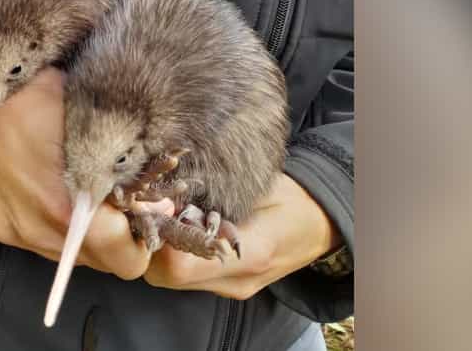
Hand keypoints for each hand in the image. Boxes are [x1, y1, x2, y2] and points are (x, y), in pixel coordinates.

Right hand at [0, 67, 152, 279]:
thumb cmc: (34, 97)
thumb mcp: (92, 121)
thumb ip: (127, 169)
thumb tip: (160, 201)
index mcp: (65, 208)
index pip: (127, 259)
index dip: (146, 237)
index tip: (151, 210)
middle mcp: (38, 230)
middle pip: (103, 263)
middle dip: (122, 238)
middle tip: (129, 203)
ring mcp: (16, 231)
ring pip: (74, 257)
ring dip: (92, 236)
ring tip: (96, 198)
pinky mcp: (0, 227)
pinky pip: (46, 243)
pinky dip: (63, 228)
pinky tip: (63, 194)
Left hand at [144, 173, 339, 299]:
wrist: (322, 223)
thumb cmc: (292, 196)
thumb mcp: (258, 185)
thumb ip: (215, 192)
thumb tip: (167, 189)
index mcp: (251, 253)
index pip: (180, 265)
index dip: (159, 233)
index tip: (156, 202)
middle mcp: (237, 279)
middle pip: (164, 274)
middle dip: (149, 238)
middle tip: (151, 203)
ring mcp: (231, 286)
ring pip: (168, 277)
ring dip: (157, 244)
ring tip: (162, 210)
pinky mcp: (225, 284)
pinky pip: (184, 274)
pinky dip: (171, 249)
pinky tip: (176, 222)